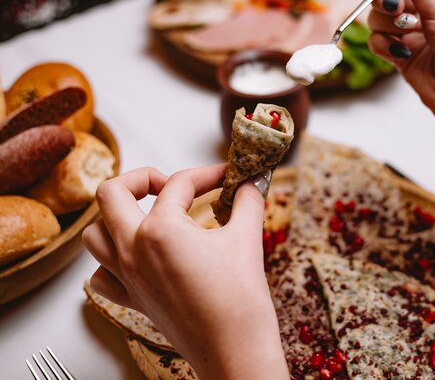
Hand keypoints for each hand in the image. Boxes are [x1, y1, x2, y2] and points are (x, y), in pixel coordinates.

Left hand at [83, 165, 288, 379]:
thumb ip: (248, 202)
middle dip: (140, 178)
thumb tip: (251, 184)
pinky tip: (137, 258)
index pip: (181, 184)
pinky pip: (100, 275)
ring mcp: (127, 276)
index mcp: (161, 229)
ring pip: (95, 234)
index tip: (227, 177)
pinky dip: (110, 261)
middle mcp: (134, 249)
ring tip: (146, 216)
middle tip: (168, 184)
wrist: (234, 349)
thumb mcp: (247, 238)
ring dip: (116, 217)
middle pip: (112, 193)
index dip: (209, 173)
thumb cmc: (240, 299)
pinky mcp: (132, 299)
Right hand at [365, 0, 434, 204]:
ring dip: (387, 25)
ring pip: (377, 17)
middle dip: (387, 1)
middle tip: (397, 10)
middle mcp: (427, 7)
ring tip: (407, 35)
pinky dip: (385, 45)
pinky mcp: (401, 54)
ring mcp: (412, 31)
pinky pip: (377, 41)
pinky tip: (403, 53)